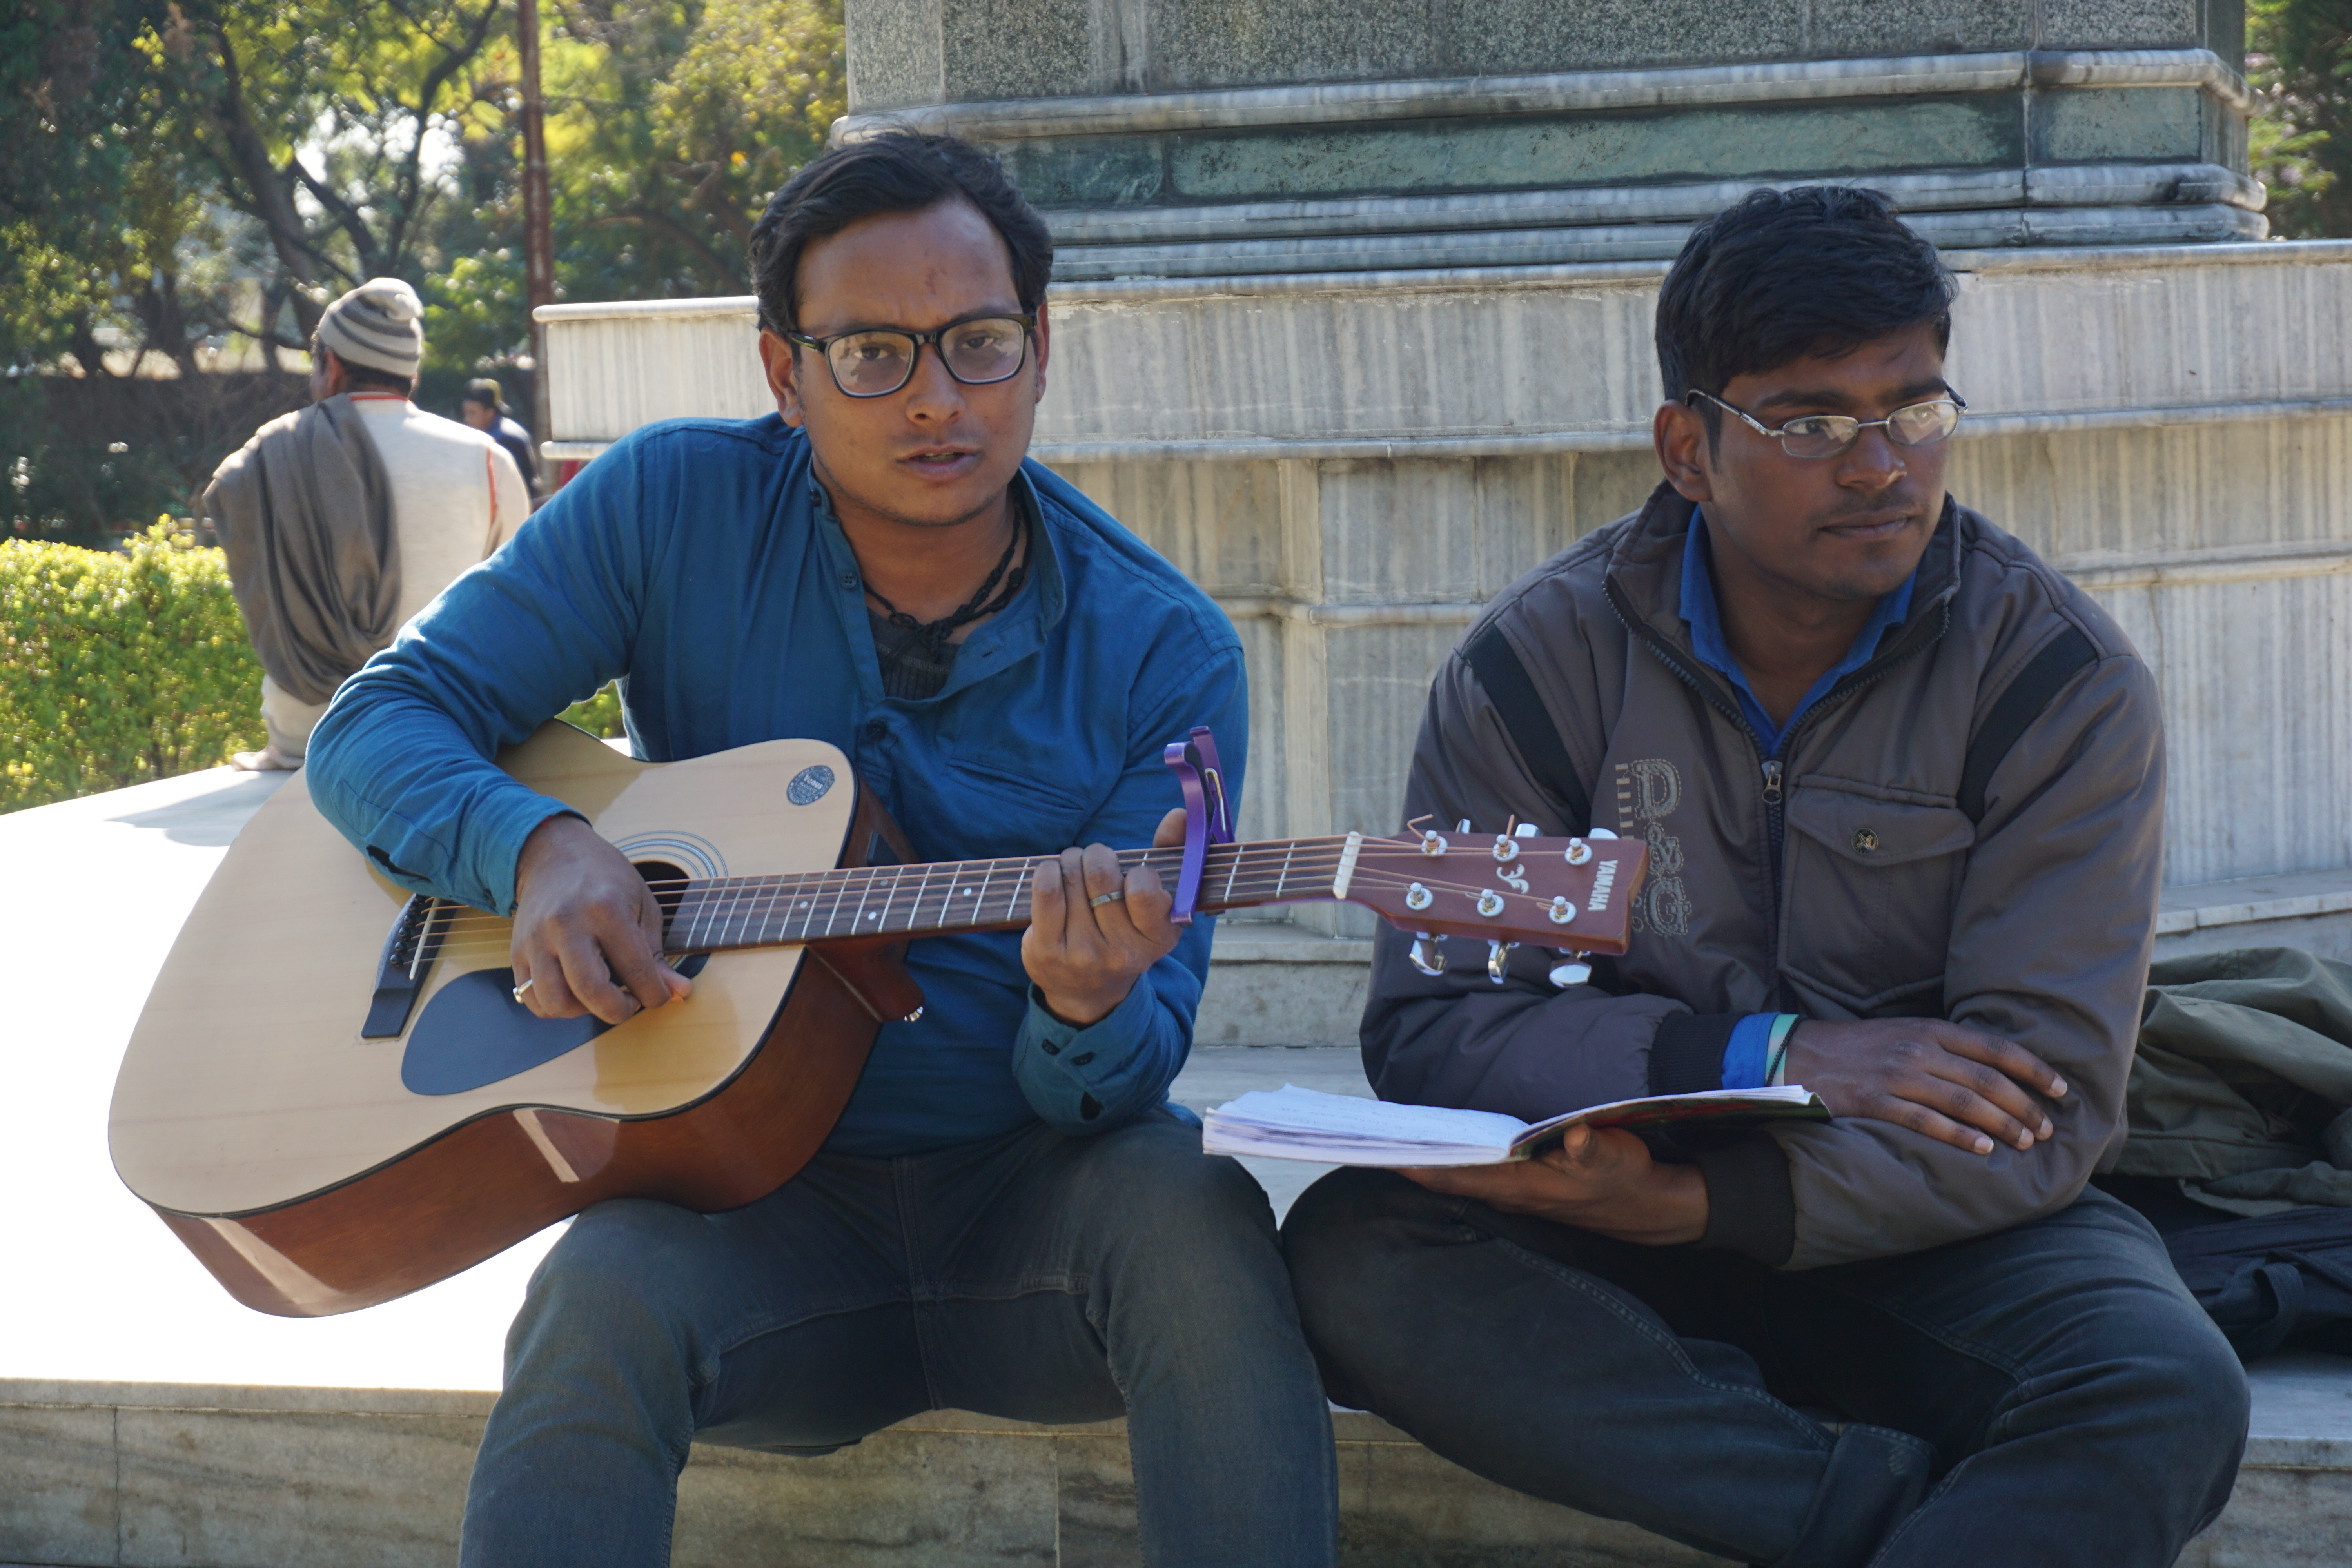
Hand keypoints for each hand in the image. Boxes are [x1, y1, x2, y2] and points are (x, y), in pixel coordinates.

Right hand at [509, 814, 693, 1025]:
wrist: (554, 855)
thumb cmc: (607, 880)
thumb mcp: (642, 906)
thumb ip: (657, 954)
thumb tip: (680, 993)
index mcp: (606, 909)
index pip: (635, 969)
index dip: (654, 994)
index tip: (659, 996)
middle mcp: (566, 925)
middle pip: (590, 990)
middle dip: (618, 1010)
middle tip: (629, 1003)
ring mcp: (536, 940)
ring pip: (555, 1001)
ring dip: (583, 1011)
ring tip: (599, 994)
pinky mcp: (517, 951)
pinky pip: (533, 998)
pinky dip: (556, 1007)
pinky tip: (575, 992)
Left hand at [1022, 807, 1186, 1026]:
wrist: (1088, 992)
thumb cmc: (1126, 930)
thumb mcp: (1159, 899)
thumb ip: (1176, 852)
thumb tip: (1179, 813)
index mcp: (1159, 938)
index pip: (1143, 889)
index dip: (1136, 872)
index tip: (1132, 876)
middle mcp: (1122, 952)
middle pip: (1100, 874)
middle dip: (1096, 855)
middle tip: (1096, 861)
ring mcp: (1083, 954)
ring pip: (1071, 877)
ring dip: (1071, 861)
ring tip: (1075, 869)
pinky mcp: (1048, 951)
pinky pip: (1046, 891)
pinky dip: (1048, 870)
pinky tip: (1053, 872)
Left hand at [1402, 1124, 1707, 1245]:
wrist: (1644, 1206)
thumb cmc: (1624, 1178)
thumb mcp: (1615, 1159)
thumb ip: (1592, 1149)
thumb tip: (1573, 1135)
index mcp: (1520, 1185)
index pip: (1456, 1175)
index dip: (1418, 1166)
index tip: (1382, 1152)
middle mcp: (1508, 1191)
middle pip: (1444, 1176)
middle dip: (1407, 1159)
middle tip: (1365, 1135)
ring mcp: (1512, 1190)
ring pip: (1456, 1175)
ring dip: (1424, 1159)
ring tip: (1387, 1134)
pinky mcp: (1520, 1184)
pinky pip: (1471, 1171)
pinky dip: (1447, 1157)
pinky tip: (1431, 1142)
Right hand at [1785, 1018, 2067, 1155]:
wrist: (1799, 1054)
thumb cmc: (1858, 1047)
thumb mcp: (1904, 1034)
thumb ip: (1944, 1048)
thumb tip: (1992, 1072)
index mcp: (1930, 1030)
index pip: (1995, 1048)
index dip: (2033, 1069)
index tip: (2061, 1089)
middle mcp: (1918, 1050)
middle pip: (1987, 1079)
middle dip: (2024, 1106)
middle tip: (2046, 1129)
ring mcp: (1897, 1076)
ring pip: (1964, 1101)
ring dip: (2001, 1124)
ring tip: (2024, 1143)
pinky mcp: (1875, 1101)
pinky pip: (1926, 1121)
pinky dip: (1959, 1135)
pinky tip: (1982, 1149)